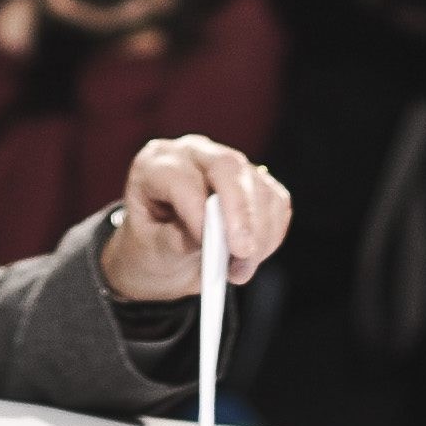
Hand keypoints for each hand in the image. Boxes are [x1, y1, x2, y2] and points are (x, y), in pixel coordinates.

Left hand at [99, 135, 289, 299]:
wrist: (164, 254)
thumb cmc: (150, 247)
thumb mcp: (148, 251)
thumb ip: (172, 241)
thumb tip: (206, 236)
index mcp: (156, 164)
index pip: (182, 177)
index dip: (197, 210)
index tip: (206, 244)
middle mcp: (194, 154)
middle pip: (228, 167)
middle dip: (240, 212)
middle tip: (243, 252)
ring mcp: (227, 164)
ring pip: (259, 187)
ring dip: (258, 234)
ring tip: (239, 270)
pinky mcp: (255, 182)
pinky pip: (277, 202)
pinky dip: (270, 235)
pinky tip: (250, 258)